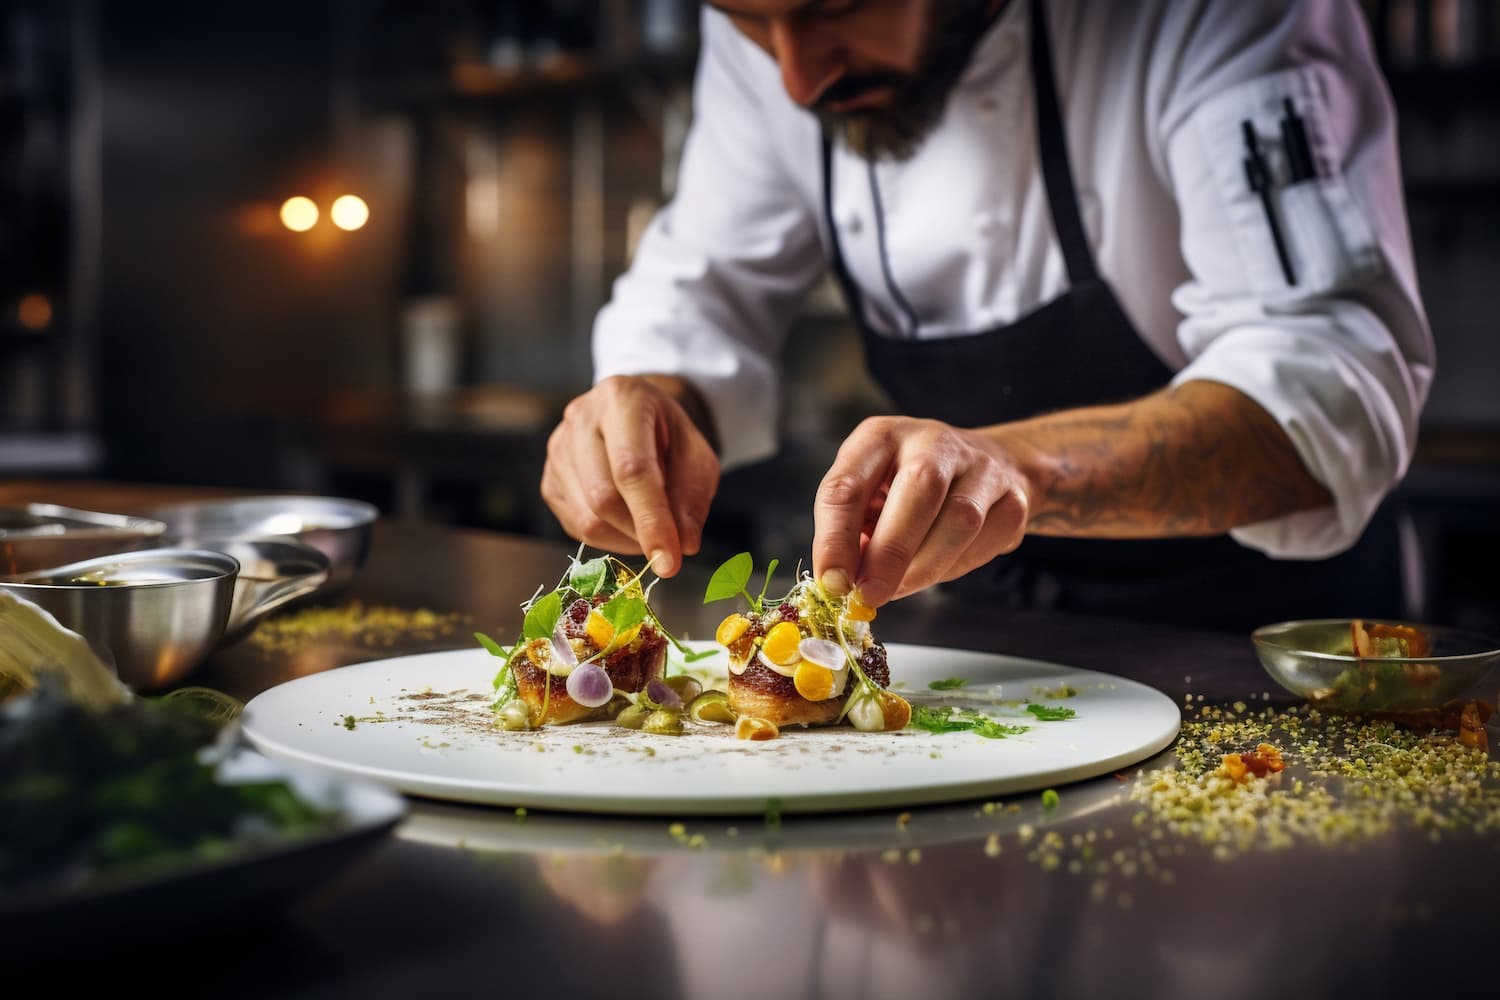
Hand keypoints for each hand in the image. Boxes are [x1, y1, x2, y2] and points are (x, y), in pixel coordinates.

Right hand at [541, 375, 719, 575]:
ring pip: (587, 519)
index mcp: (622, 399)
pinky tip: (627, 522)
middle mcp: (581, 419)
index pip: (632, 469)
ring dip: (626, 538)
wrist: (637, 418)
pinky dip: (608, 538)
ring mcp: (557, 449)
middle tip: (670, 546)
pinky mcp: (549, 479)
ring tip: (650, 525)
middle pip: (603, 498)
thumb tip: (683, 546)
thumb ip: (692, 499)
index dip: (651, 520)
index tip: (670, 562)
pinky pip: (575, 526)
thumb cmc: (668, 436)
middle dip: (640, 533)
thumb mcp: (697, 457)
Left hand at [812, 417, 1029, 605]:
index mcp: (881, 437)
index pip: (848, 484)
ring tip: (900, 588)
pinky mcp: (1015, 498)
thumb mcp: (869, 493)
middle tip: (870, 594)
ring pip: (961, 519)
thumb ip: (854, 531)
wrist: (990, 464)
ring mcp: (982, 466)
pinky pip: (987, 541)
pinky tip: (940, 568)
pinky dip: (958, 566)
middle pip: (919, 489)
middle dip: (890, 552)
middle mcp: (933, 441)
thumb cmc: (909, 486)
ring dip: (925, 566)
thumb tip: (845, 580)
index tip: (832, 582)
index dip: (835, 539)